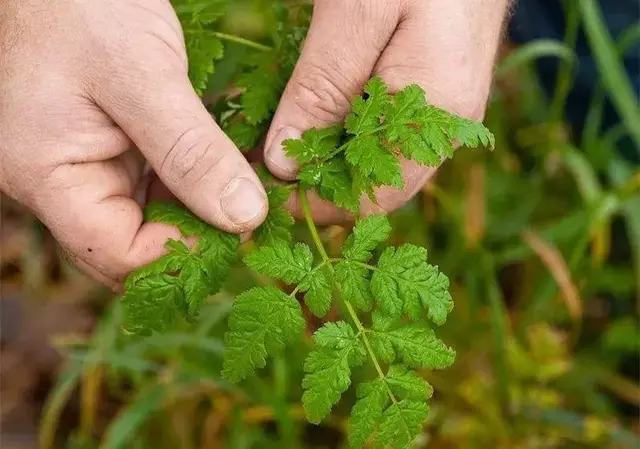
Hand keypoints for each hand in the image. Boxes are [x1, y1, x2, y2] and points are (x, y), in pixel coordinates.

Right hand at [0, 0, 267, 287]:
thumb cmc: (80, 5)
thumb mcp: (142, 76)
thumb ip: (191, 153)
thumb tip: (245, 217)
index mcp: (49, 177)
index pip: (119, 255)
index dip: (183, 253)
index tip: (242, 226)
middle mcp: (65, 183)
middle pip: (136, 243)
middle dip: (196, 235)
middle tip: (255, 212)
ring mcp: (88, 165)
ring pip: (154, 214)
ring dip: (204, 206)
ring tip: (253, 187)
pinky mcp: (113, 146)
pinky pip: (159, 180)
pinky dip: (197, 177)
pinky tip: (234, 164)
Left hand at [263, 0, 509, 223]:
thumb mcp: (358, 11)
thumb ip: (322, 90)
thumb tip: (284, 163)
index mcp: (436, 109)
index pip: (376, 196)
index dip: (318, 205)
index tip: (265, 192)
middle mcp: (447, 122)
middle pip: (378, 184)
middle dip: (318, 182)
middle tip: (262, 166)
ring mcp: (443, 108)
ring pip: (378, 160)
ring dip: (327, 158)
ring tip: (276, 142)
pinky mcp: (432, 90)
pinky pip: (385, 131)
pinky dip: (343, 131)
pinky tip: (310, 115)